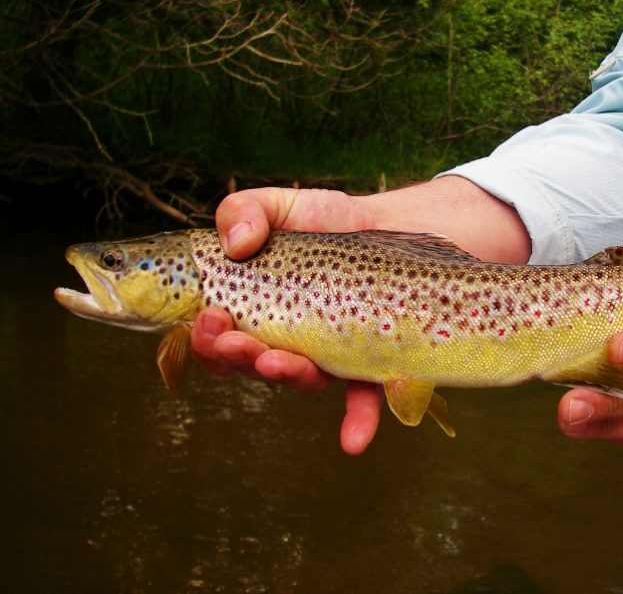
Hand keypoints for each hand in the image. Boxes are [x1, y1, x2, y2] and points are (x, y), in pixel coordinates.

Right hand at [191, 179, 529, 452]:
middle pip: (251, 363)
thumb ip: (246, 210)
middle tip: (236, 341)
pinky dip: (358, 421)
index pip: (216, 335)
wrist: (392, 227)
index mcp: (252, 308)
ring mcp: (327, 354)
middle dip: (238, 358)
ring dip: (286, 376)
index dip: (205, 337)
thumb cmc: (327, 220)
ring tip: (279, 361)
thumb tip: (235, 243)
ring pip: (301, 378)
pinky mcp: (370, 363)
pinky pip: (365, 399)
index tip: (209, 316)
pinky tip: (353, 442)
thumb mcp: (283, 205)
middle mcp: (284, 338)